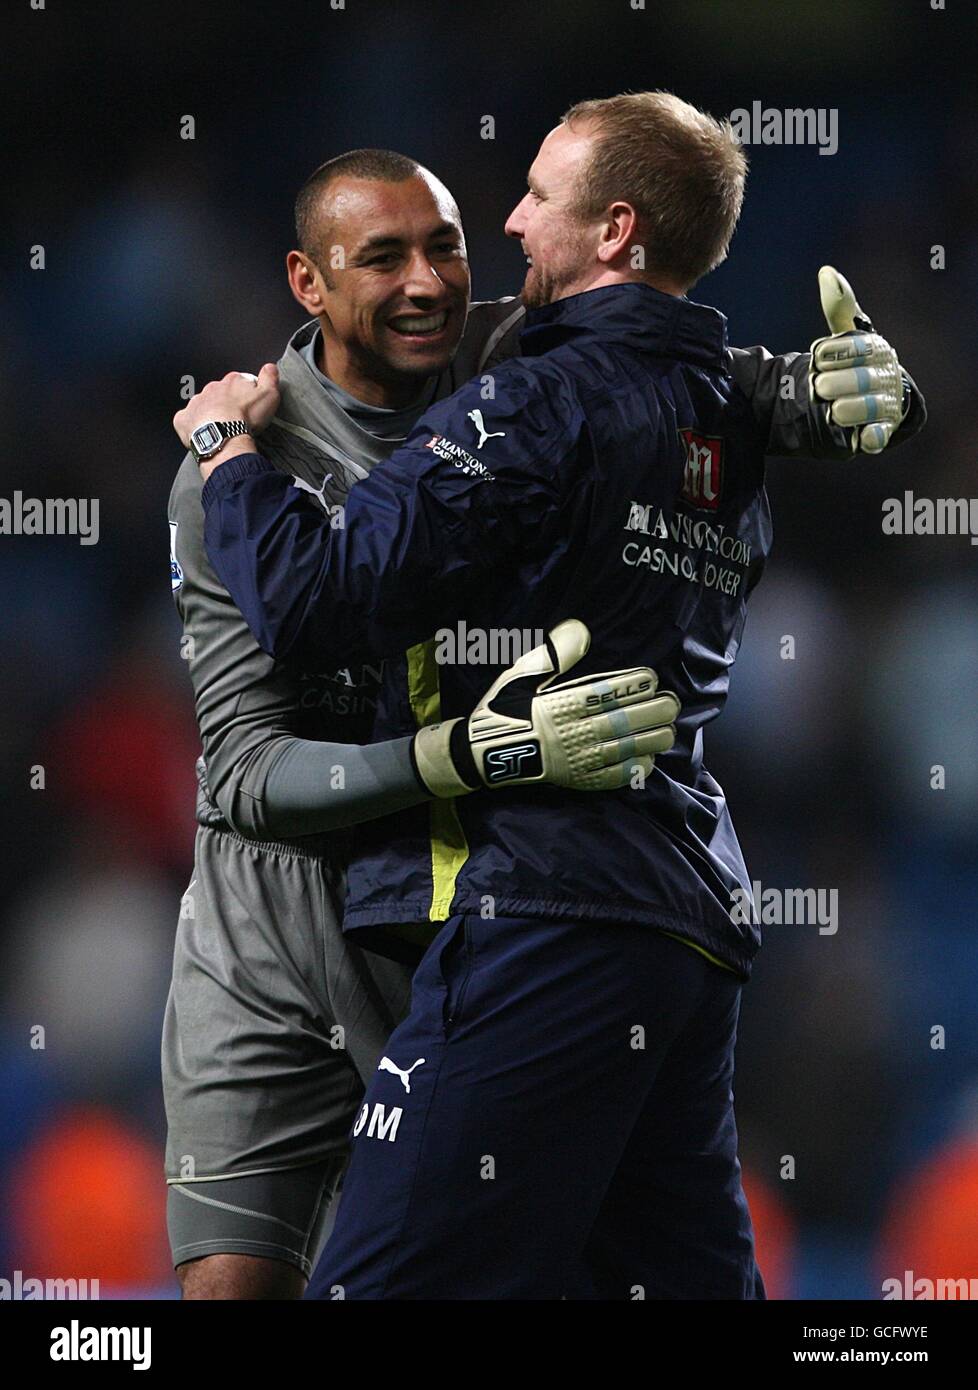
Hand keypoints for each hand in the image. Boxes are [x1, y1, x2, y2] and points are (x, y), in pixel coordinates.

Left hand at [173, 363, 280, 462]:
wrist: (224, 436)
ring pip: (204, 405)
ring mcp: (198, 403)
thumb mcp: (269, 395)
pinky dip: (194, 424)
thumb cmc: (244, 418)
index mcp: (231, 382)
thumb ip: (270, 378)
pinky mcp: (186, 419)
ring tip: (222, 428)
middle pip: (220, 393)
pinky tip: (204, 432)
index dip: (244, 392)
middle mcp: (212, 389)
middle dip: (226, 403)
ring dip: (210, 413)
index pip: (238, 381)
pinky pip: (188, 419)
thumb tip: (270, 367)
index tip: (249, 403)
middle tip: (236, 418)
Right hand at [412, 619, 679, 796]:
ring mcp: (576, 760)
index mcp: (558, 706)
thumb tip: (580, 628)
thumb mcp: (521, 674)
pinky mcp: (577, 780)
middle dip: (650, 712)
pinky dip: (633, 769)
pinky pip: (611, 777)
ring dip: (649, 739)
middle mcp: (570, 733)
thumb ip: (553, 653)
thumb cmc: (504, 709)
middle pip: (619, 723)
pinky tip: (650, 759)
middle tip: (672, 702)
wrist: (484, 754)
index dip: (630, 686)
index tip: (651, 678)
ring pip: (621, 751)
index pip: (601, 694)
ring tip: (669, 729)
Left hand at [809, 266, 907, 454]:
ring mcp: (884, 404)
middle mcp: (884, 375)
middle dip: (835, 383)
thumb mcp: (848, 335)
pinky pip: (878, 436)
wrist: (875, 395)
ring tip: (832, 410)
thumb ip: (838, 308)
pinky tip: (863, 437)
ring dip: (847, 408)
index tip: (818, 356)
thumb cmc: (857, 361)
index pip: (856, 348)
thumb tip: (827, 272)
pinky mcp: (880, 431)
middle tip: (820, 386)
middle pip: (860, 379)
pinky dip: (872, 437)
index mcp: (875, 349)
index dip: (833, 353)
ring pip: (868, 407)